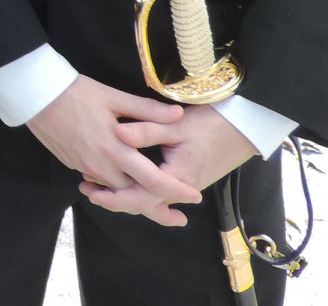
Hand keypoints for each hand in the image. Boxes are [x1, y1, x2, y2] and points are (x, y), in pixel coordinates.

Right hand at [25, 76, 198, 226]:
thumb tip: (178, 115)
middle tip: (178, 217)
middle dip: (158, 207)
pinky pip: (99, 182)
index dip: (175, 191)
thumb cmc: (76, 92)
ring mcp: (84, 167)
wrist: (36, 95)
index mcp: (114, 150)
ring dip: (135, 197)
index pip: (152, 180)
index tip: (194, 197)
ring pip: (116, 191)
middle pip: (134, 196)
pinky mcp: (73, 164)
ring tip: (154, 201)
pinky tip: (123, 182)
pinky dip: (114, 187)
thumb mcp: (114, 97)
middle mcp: (100, 165)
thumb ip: (147, 110)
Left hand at [80, 105, 257, 223]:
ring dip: (124, 195)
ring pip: (149, 198)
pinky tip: (120, 181)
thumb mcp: (177, 124)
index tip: (94, 194)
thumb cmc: (210, 123)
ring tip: (95, 189)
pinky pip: (156, 191)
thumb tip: (118, 133)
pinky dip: (137, 189)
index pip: (143, 197)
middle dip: (115, 200)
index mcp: (178, 178)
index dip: (116, 198)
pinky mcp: (182, 179)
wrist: (240, 127)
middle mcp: (180, 187)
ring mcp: (182, 185)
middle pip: (143, 203)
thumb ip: (147, 129)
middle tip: (87, 192)